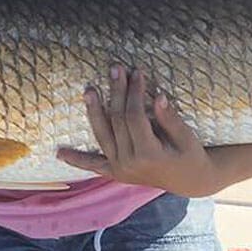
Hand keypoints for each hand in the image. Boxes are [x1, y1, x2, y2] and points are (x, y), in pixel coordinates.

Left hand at [57, 65, 218, 197]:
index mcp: (149, 154)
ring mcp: (120, 170)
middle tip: (116, 68)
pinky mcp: (116, 173)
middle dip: (117, 92)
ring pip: (102, 136)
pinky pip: (94, 165)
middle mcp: (130, 164)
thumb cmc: (191, 156)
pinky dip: (77, 160)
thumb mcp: (187, 138)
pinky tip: (60, 153)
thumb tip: (158, 97)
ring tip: (89, 91)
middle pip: (117, 121)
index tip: (137, 72)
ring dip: (94, 112)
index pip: (135, 116)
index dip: (135, 92)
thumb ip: (171, 120)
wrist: (190, 181)